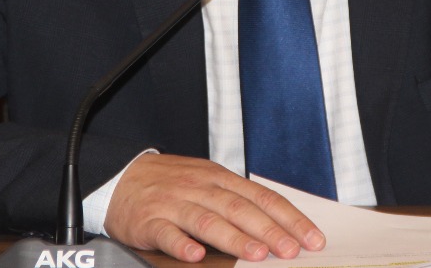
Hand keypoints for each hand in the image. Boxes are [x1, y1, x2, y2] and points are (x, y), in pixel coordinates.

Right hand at [103, 154, 326, 262]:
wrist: (119, 176)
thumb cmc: (171, 184)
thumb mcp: (207, 183)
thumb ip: (238, 202)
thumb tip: (279, 227)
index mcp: (220, 178)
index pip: (262, 198)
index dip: (289, 217)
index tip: (311, 238)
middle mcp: (201, 188)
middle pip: (240, 209)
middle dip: (269, 230)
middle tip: (291, 250)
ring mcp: (174, 203)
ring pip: (208, 220)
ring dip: (234, 238)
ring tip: (256, 254)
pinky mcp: (149, 220)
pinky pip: (167, 233)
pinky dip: (182, 244)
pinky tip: (195, 255)